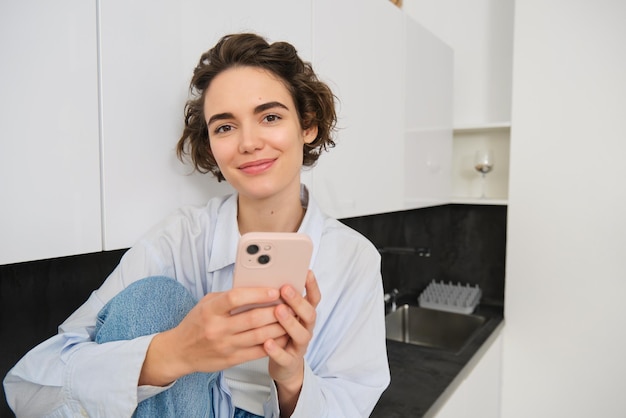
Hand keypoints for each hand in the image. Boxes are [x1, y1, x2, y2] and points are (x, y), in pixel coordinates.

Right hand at [140, 287, 287, 385]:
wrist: (179, 352)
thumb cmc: (197, 323)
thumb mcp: (206, 303)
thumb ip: (228, 296)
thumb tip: (255, 287)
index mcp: (210, 310)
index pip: (235, 298)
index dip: (257, 293)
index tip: (274, 290)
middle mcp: (217, 328)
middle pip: (253, 318)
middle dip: (276, 310)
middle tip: (291, 303)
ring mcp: (225, 346)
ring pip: (260, 336)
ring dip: (279, 326)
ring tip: (291, 318)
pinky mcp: (231, 360)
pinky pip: (258, 352)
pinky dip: (274, 343)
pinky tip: (283, 335)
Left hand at [264, 270, 320, 415]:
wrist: (285, 366)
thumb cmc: (280, 333)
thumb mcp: (283, 314)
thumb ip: (279, 300)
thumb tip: (266, 277)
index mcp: (304, 315)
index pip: (314, 298)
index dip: (312, 286)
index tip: (306, 272)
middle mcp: (306, 328)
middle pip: (309, 314)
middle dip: (298, 301)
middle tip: (285, 289)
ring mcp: (299, 346)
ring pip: (301, 334)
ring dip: (290, 322)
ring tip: (278, 311)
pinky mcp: (289, 362)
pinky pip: (285, 356)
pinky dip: (277, 350)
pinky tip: (267, 342)